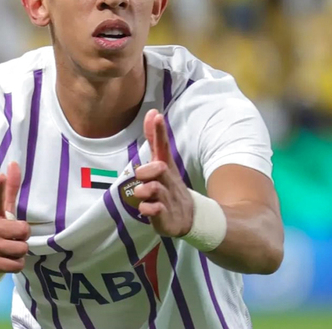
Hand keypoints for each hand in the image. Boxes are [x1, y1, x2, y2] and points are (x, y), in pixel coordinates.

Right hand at [0, 162, 30, 272]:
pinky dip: (16, 265)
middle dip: (22, 238)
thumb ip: (9, 190)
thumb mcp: (2, 213)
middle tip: (11, 239)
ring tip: (7, 251)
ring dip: (19, 253)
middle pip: (24, 230)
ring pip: (23, 248)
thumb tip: (14, 163)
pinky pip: (18, 264)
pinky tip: (5, 262)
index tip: (1, 176)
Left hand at [133, 109, 193, 237]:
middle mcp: (168, 180)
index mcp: (166, 167)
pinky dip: (148, 209)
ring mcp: (168, 198)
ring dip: (144, 190)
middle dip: (149, 170)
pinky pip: (155, 211)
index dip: (159, 132)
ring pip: (155, 189)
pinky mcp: (166, 216)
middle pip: (160, 168)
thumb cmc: (169, 186)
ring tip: (142, 195)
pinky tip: (147, 209)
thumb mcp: (163, 162)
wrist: (190, 217)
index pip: (164, 146)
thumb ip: (155, 140)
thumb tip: (152, 112)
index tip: (156, 115)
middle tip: (141, 175)